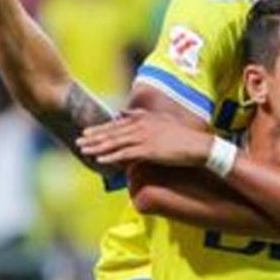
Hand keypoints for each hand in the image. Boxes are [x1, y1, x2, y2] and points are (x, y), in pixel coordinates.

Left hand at [77, 109, 213, 166]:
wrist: (199, 146)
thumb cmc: (184, 138)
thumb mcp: (163, 125)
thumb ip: (146, 122)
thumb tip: (132, 120)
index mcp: (145, 119)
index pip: (118, 124)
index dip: (102, 129)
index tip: (88, 132)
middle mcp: (142, 126)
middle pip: (113, 132)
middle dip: (95, 136)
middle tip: (80, 140)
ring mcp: (144, 137)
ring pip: (115, 142)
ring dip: (98, 146)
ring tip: (84, 150)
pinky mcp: (148, 150)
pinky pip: (125, 154)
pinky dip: (111, 156)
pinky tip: (99, 159)